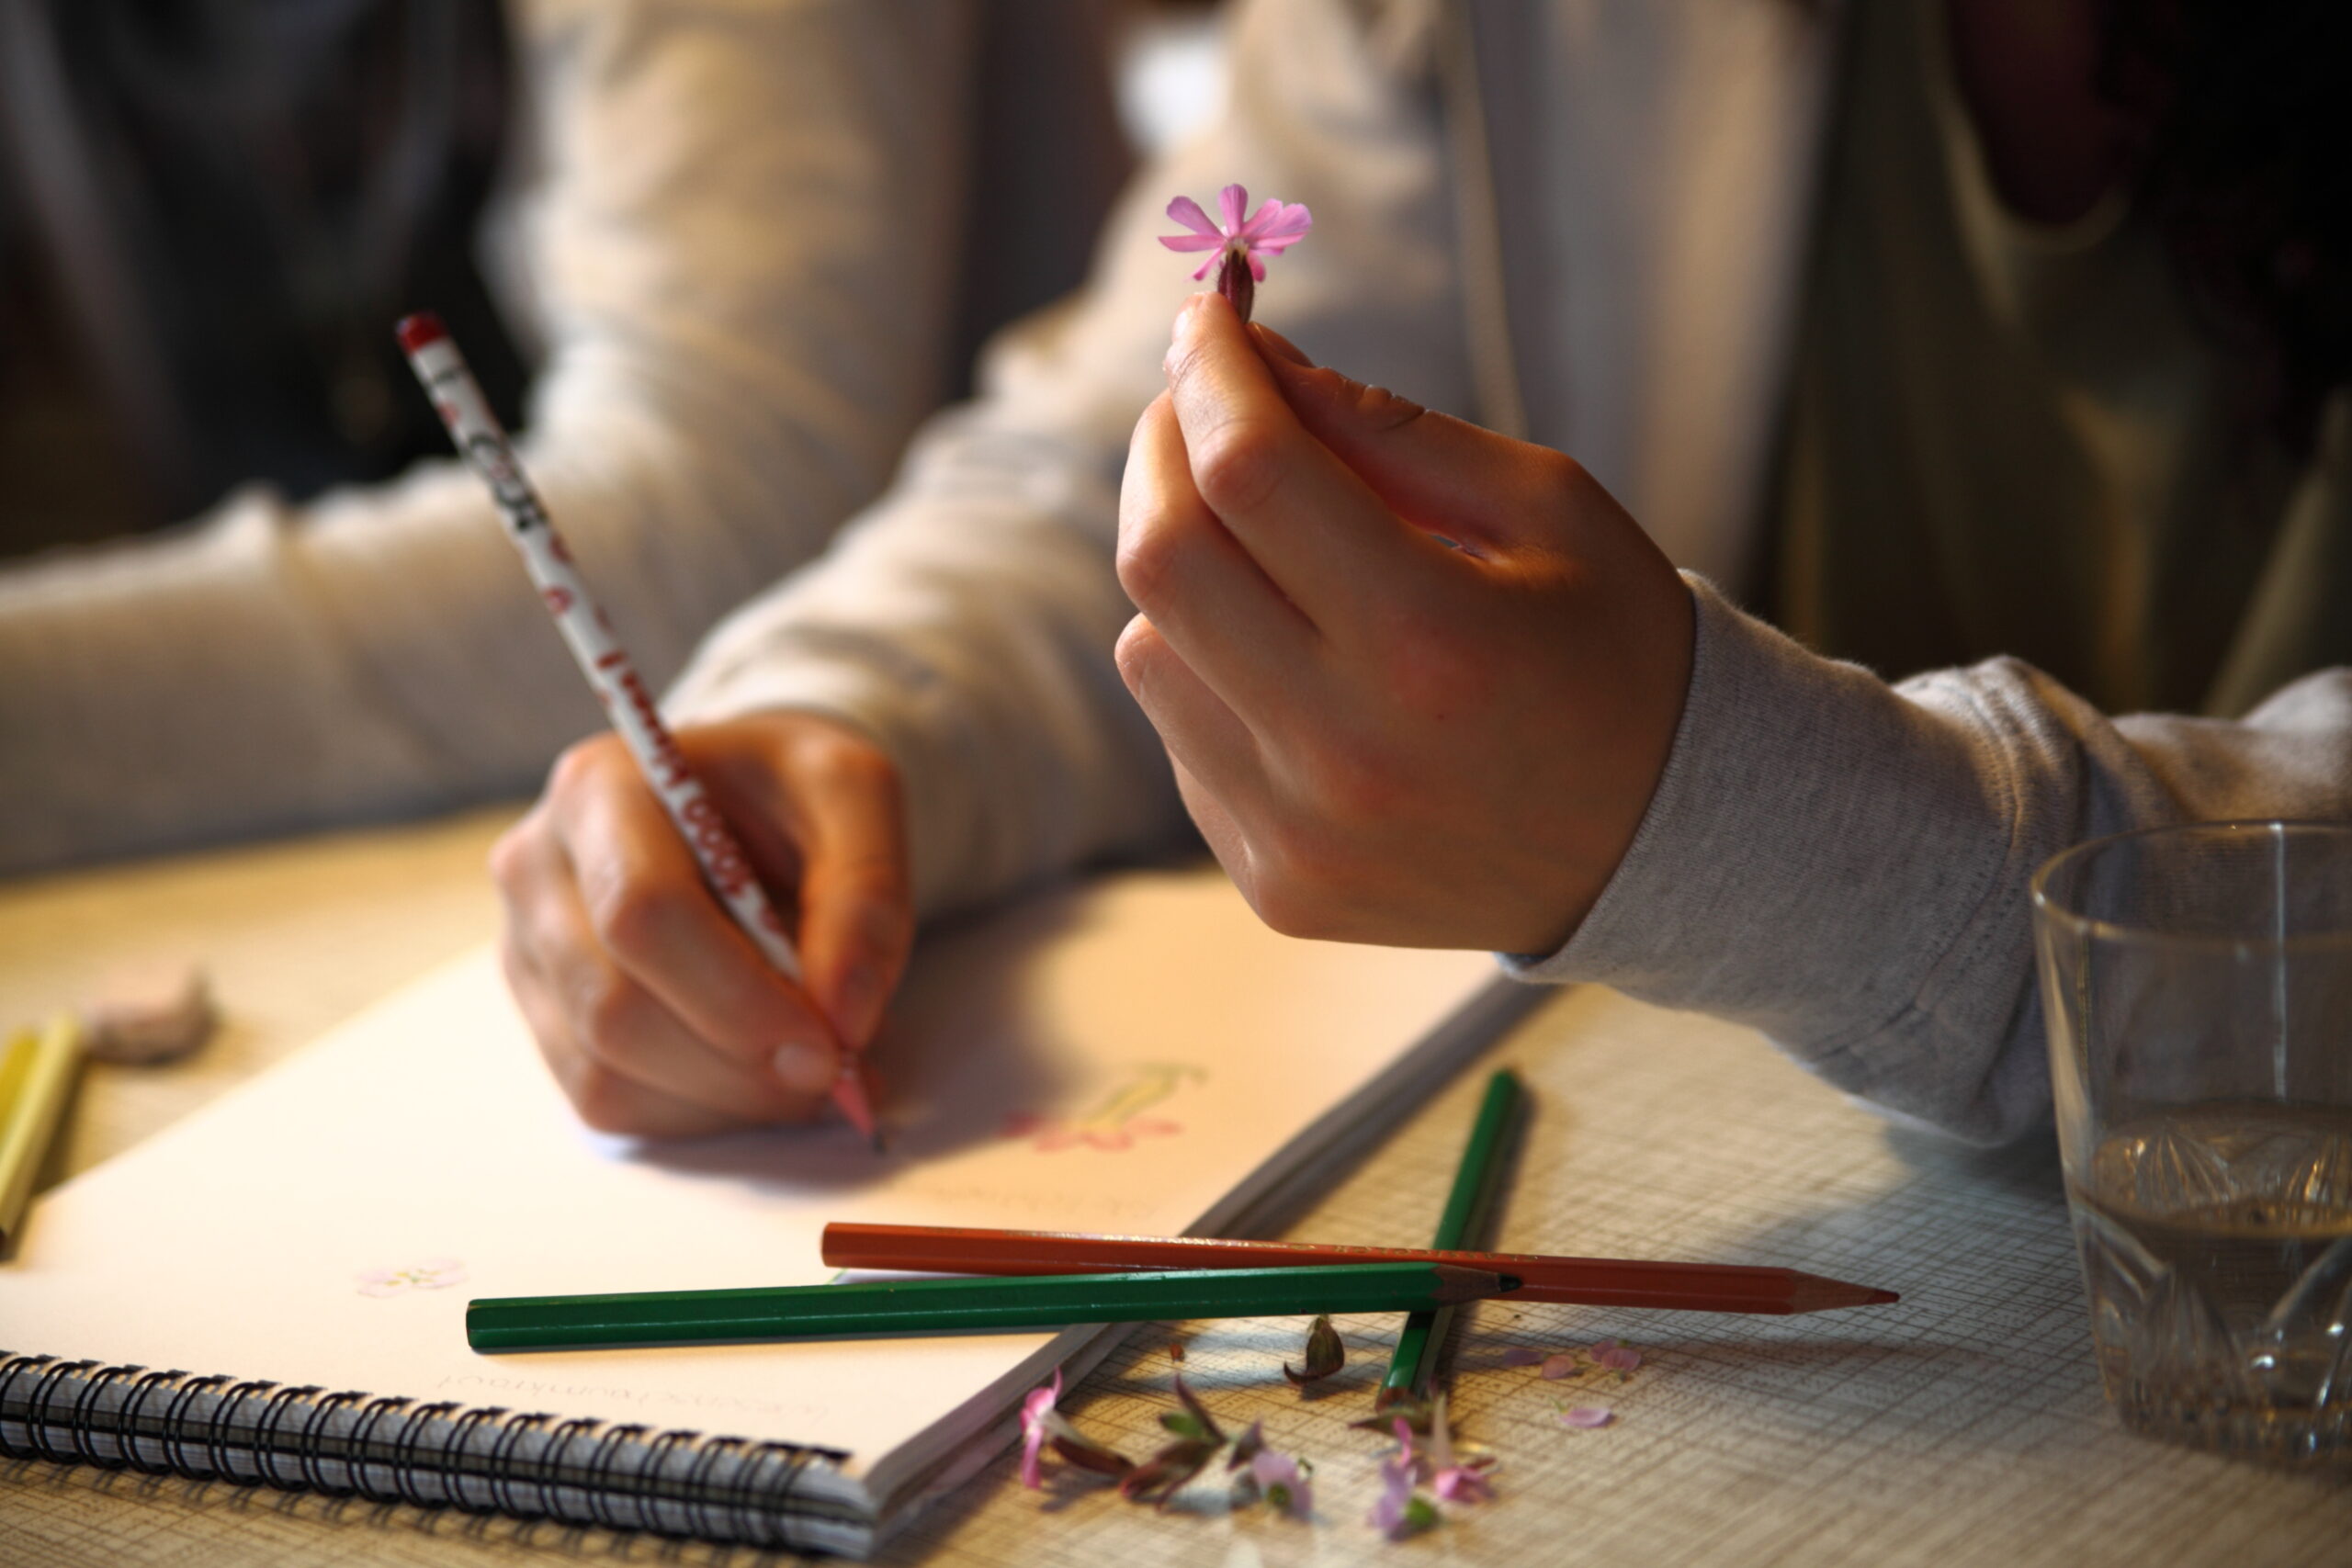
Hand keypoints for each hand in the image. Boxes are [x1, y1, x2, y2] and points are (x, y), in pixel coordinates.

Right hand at [491, 713, 912, 1136]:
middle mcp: (538, 868)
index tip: (829, 1044)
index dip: (737, 999)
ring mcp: (528, 948)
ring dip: (726, 1096)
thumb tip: (844, 1017)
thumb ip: (866, 895)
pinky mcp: (545, 1013)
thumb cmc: (794, 791)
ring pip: (606, 1072)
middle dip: (738, 1064)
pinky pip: (607, 1101)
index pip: (641, 915)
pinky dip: (700, 1111)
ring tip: (811, 1065)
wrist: (747, 801)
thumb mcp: (856, 796)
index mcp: (600, 789)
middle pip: (614, 1010)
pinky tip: (759, 1075)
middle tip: (834, 1071)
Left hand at [1114, 293, 1694, 955]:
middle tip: (1199, 407)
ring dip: (1185, 570)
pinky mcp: (1275, 884)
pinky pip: (1180, 737)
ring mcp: (1298, 834)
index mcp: (1433, 641)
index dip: (1208, 373)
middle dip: (1163, 450)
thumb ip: (1385, 428)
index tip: (1204, 321)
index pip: (1249, 472)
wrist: (1658, 845)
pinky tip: (1302, 670)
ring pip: (1146, 649)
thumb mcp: (1544, 508)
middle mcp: (1347, 751)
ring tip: (1276, 558)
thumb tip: (1245, 356)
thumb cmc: (1611, 650)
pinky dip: (1211, 673)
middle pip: (1162, 558)